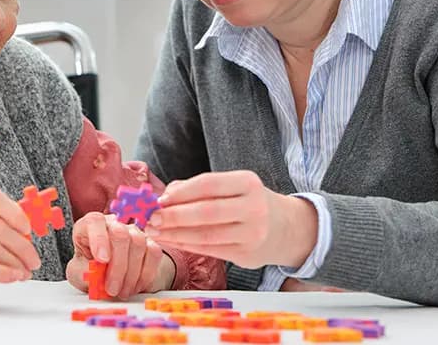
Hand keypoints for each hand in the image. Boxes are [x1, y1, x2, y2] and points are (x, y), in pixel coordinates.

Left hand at [66, 211, 174, 298]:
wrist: (108, 280)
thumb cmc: (90, 272)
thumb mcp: (79, 274)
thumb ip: (84, 272)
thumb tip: (94, 271)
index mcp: (89, 226)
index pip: (95, 221)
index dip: (99, 239)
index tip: (102, 260)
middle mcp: (112, 225)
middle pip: (120, 234)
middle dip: (117, 266)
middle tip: (112, 289)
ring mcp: (133, 232)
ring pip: (138, 244)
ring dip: (130, 274)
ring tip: (121, 292)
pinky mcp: (149, 243)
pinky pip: (153, 253)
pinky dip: (145, 275)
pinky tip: (134, 286)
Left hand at [145, 170, 317, 269]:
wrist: (285, 228)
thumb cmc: (248, 202)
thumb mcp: (232, 187)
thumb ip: (199, 188)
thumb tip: (164, 196)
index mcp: (248, 183)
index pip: (209, 184)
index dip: (181, 192)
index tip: (159, 198)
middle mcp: (254, 207)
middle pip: (206, 212)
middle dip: (174, 216)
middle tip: (151, 218)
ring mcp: (252, 233)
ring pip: (206, 235)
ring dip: (176, 234)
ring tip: (155, 231)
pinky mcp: (246, 254)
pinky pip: (210, 250)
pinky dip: (187, 245)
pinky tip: (172, 241)